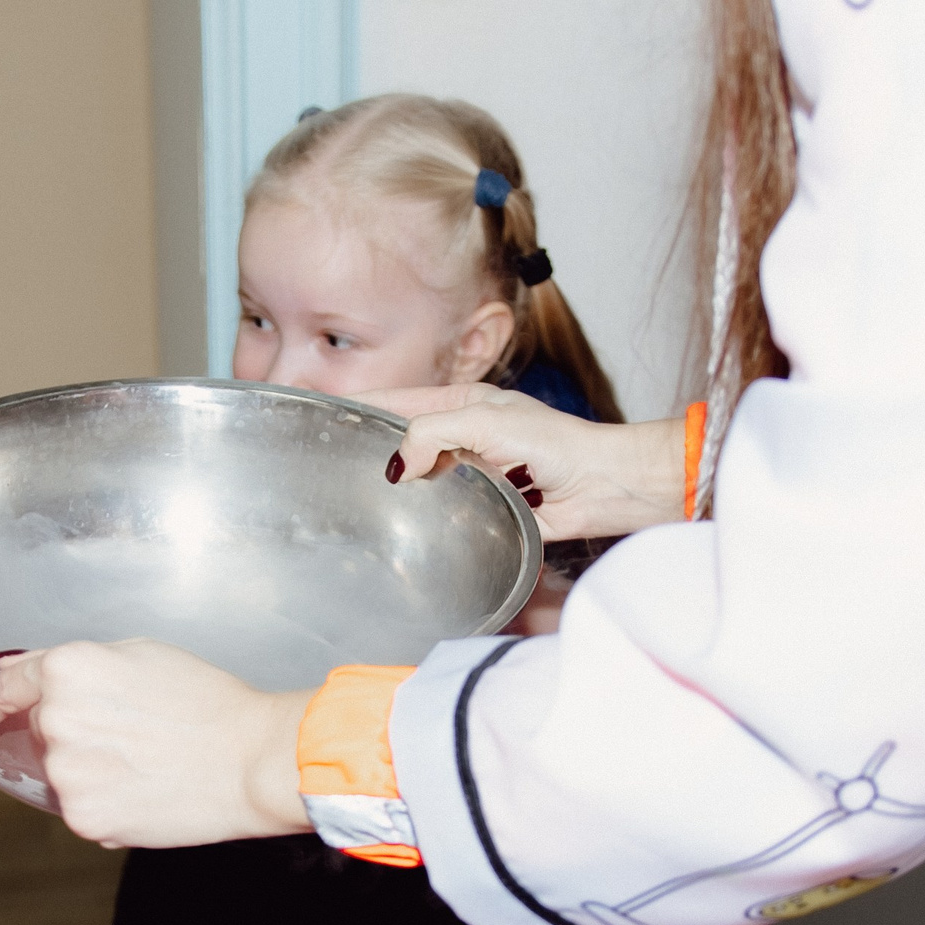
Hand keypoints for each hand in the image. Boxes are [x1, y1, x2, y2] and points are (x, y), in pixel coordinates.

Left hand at [0, 640, 311, 847]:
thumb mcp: (140, 655)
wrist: (250, 760)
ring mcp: (64, 771)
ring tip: (147, 763)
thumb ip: (71, 663)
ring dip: (91, 771)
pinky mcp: (81, 815)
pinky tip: (146, 790)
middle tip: (135, 733)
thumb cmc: (208, 703)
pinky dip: (107, 804)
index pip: (6, 688)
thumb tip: (15, 671)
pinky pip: (81, 808)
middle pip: (43, 729)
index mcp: (67, 670)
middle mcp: (55, 719)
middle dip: (76, 731)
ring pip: (62, 773)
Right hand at [359, 385, 689, 540]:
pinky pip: (442, 513)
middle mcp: (464, 437)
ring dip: (399, 488)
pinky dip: (424, 517)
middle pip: (404, 441)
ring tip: (358, 496)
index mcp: (462, 403)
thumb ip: (431, 433)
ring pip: (420, 479)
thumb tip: (394, 465)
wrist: (601, 487)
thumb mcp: (483, 421)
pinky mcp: (483, 509)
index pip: (399, 400)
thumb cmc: (556, 445)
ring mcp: (472, 474)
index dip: (361, 404)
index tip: (323, 411)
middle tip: (332, 462)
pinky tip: (403, 524)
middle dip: (373, 449)